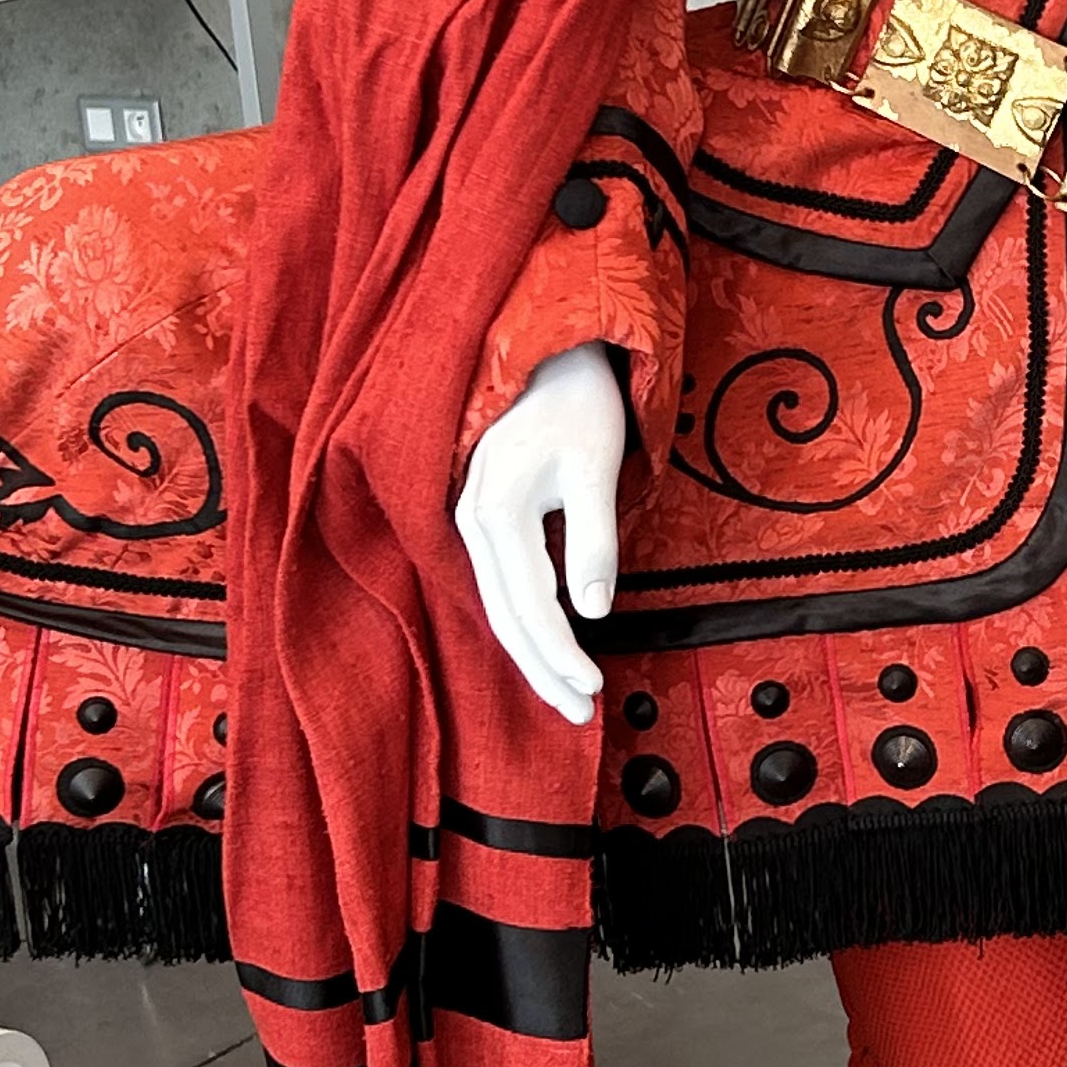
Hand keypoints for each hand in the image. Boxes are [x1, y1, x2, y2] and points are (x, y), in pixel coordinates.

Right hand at [453, 341, 623, 726]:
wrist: (549, 350)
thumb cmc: (578, 402)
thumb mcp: (597, 468)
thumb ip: (593, 542)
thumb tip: (593, 613)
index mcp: (496, 512)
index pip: (530, 605)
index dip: (560, 652)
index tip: (593, 689)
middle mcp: (471, 522)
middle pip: (505, 617)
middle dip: (543, 671)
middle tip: (579, 716)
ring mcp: (469, 520)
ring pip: (498, 605)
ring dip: (532, 654)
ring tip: (566, 696)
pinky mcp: (480, 517)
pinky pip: (499, 584)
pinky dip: (523, 622)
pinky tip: (544, 648)